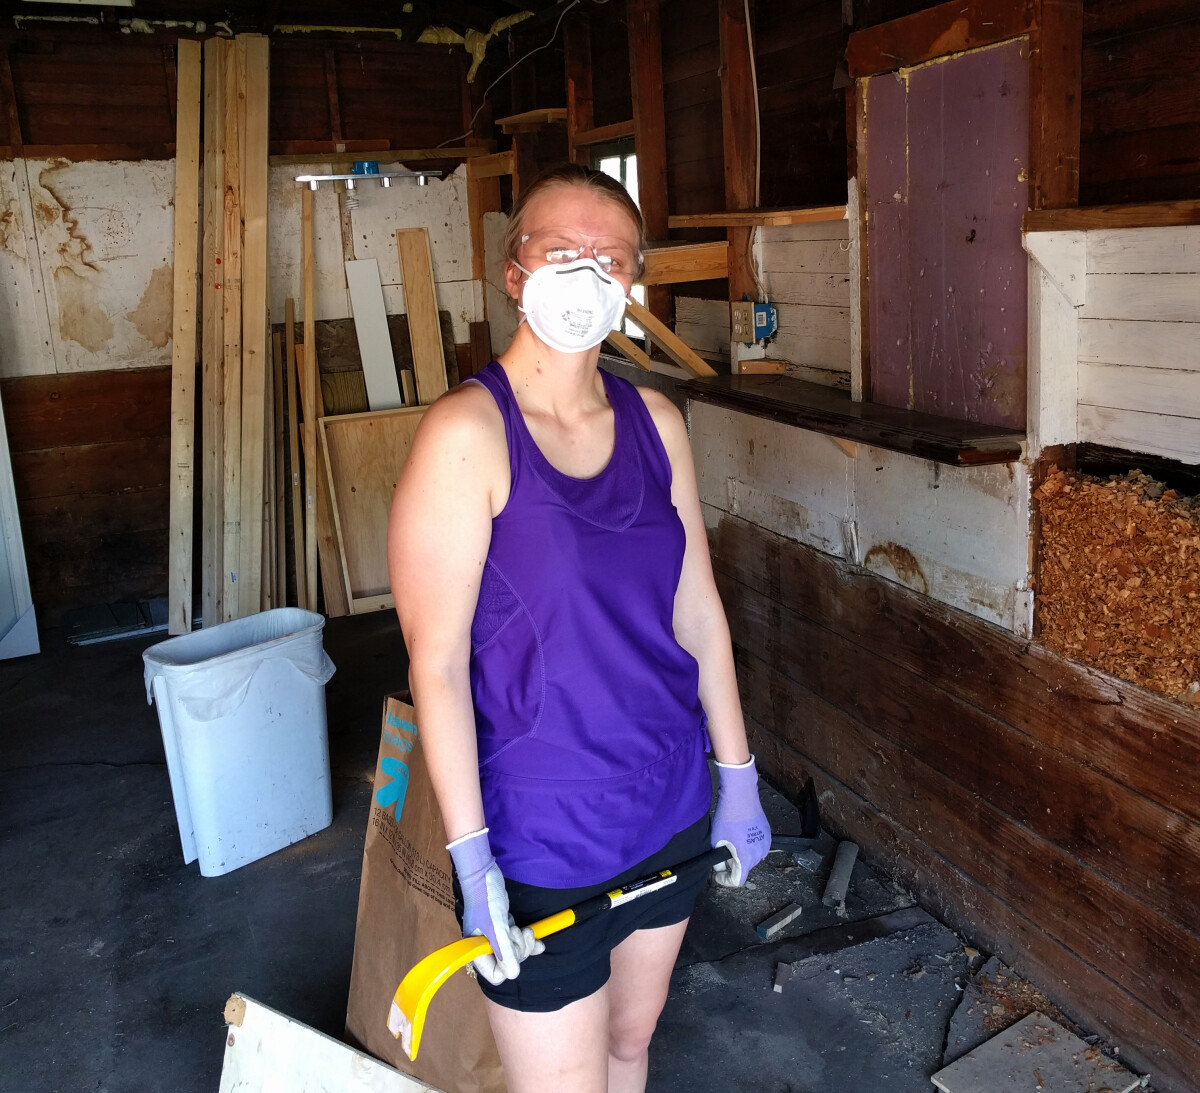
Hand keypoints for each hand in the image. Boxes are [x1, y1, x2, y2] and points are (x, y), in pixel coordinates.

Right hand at [447, 829, 543, 984]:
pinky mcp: (503, 927)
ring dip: (525, 944)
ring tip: (524, 930)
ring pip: (515, 953)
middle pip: (509, 964)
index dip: (508, 965)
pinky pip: (518, 942)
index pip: (495, 975)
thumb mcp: (496, 924)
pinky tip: (538, 941)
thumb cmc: (485, 897)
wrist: (483, 873)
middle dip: (519, 950)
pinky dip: (528, 941)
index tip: (511, 948)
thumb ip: (504, 949)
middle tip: (518, 932)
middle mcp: (485, 947)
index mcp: (477, 950)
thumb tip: (513, 974)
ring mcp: (495, 937)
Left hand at [711, 756, 770, 886]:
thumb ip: (718, 860)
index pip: (737, 881)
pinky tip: (740, 835)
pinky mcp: (768, 835)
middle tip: (722, 853)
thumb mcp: (717, 841)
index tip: (718, 875)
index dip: (725, 880)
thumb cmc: (727, 818)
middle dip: (733, 865)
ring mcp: (765, 844)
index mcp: (746, 858)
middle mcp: (759, 854)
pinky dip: (749, 846)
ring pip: (752, 858)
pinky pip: (758, 847)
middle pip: (745, 868)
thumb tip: (720, 867)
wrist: (741, 797)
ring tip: (732, 842)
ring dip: (742, 855)